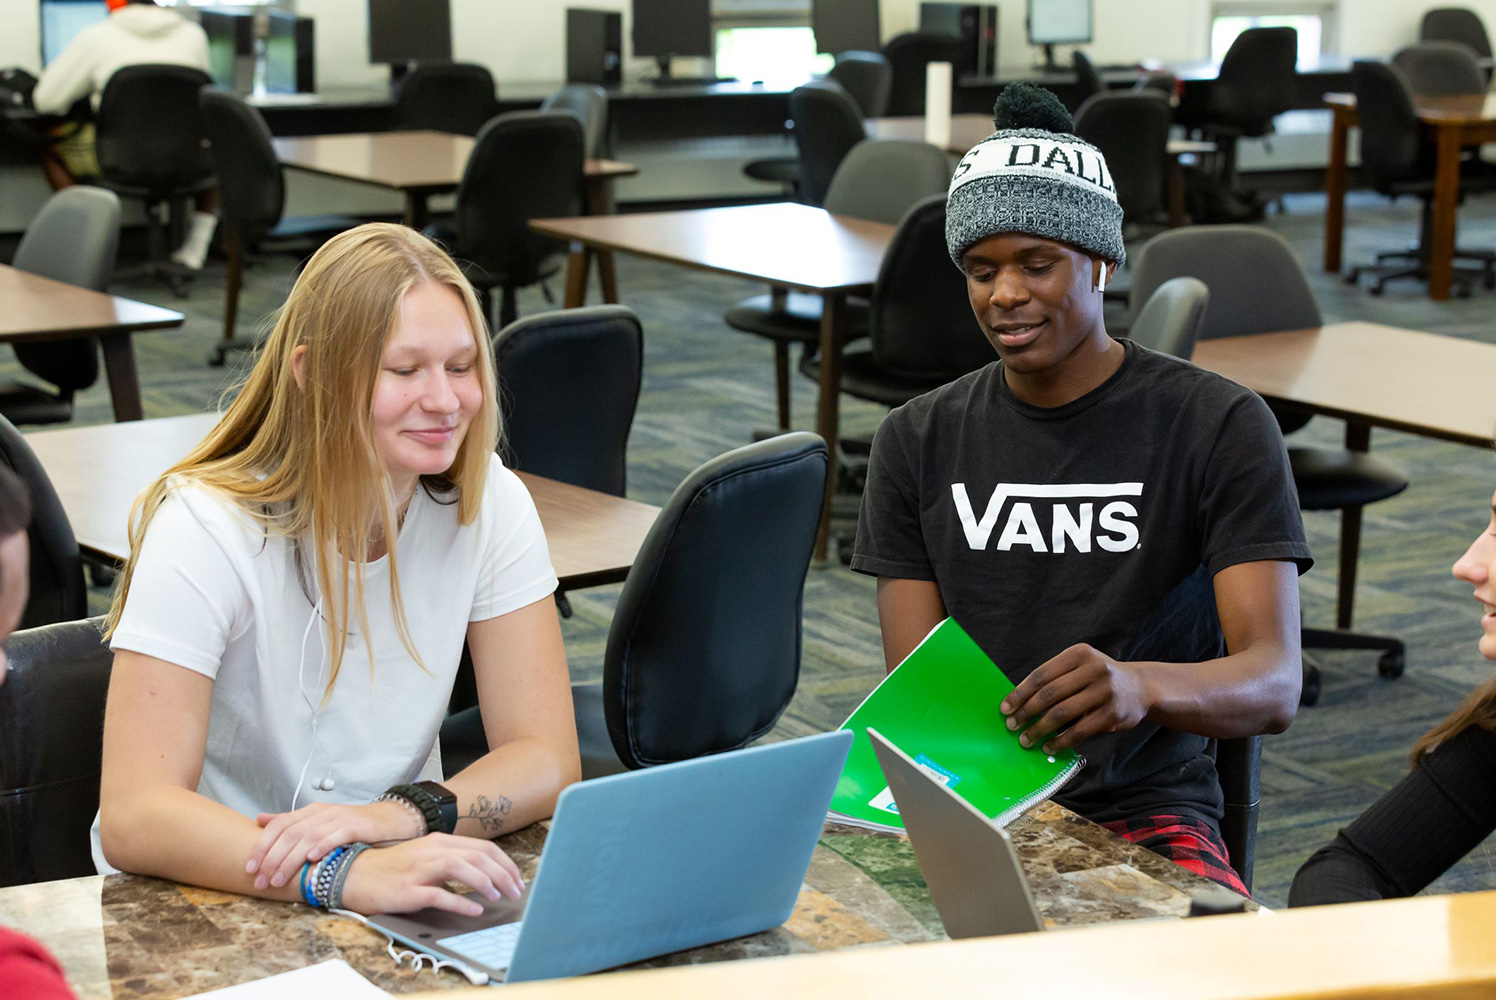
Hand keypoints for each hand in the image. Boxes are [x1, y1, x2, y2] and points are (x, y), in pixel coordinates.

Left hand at [246, 801, 422, 890]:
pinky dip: (322, 846)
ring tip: (279, 879)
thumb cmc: (351, 826)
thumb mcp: (318, 821)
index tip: (250, 867)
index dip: (262, 845)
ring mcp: (340, 818)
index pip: (279, 825)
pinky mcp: (357, 826)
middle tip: (260, 880)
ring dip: (290, 860)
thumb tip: (260, 820)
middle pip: (290, 834)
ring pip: (308, 837)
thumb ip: (290, 822)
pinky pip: (336, 835)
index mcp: (310, 811)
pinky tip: (312, 859)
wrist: (388, 820)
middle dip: (271, 859)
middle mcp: (322, 812)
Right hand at [339, 834, 524, 916]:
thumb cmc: (392, 869)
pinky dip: (460, 901)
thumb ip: (451, 861)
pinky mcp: (408, 890)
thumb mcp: (425, 857)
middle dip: (503, 874)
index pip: (483, 847)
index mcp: (439, 842)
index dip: (505, 863)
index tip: (517, 879)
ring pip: (461, 868)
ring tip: (498, 896)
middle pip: (477, 856)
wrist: (353, 874)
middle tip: (516, 891)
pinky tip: (474, 909)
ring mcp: (419, 869)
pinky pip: (438, 894)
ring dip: (485, 882)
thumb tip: (484, 876)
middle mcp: (432, 851)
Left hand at [999, 644, 1151, 753]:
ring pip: (1062, 713)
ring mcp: (1104, 692)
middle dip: (1026, 712)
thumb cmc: (1099, 678)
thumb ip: (1054, 679)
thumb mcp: (1079, 667)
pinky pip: (1079, 731)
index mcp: (1079, 654)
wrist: (1141, 687)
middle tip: (1012, 726)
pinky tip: (1049, 747)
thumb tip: (1018, 702)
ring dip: (1039, 729)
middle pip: (1050, 694)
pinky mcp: (1112, 714)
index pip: (1041, 675)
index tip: (1005, 708)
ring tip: (1026, 739)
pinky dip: (1060, 741)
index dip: (1020, 693)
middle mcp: (1093, 669)